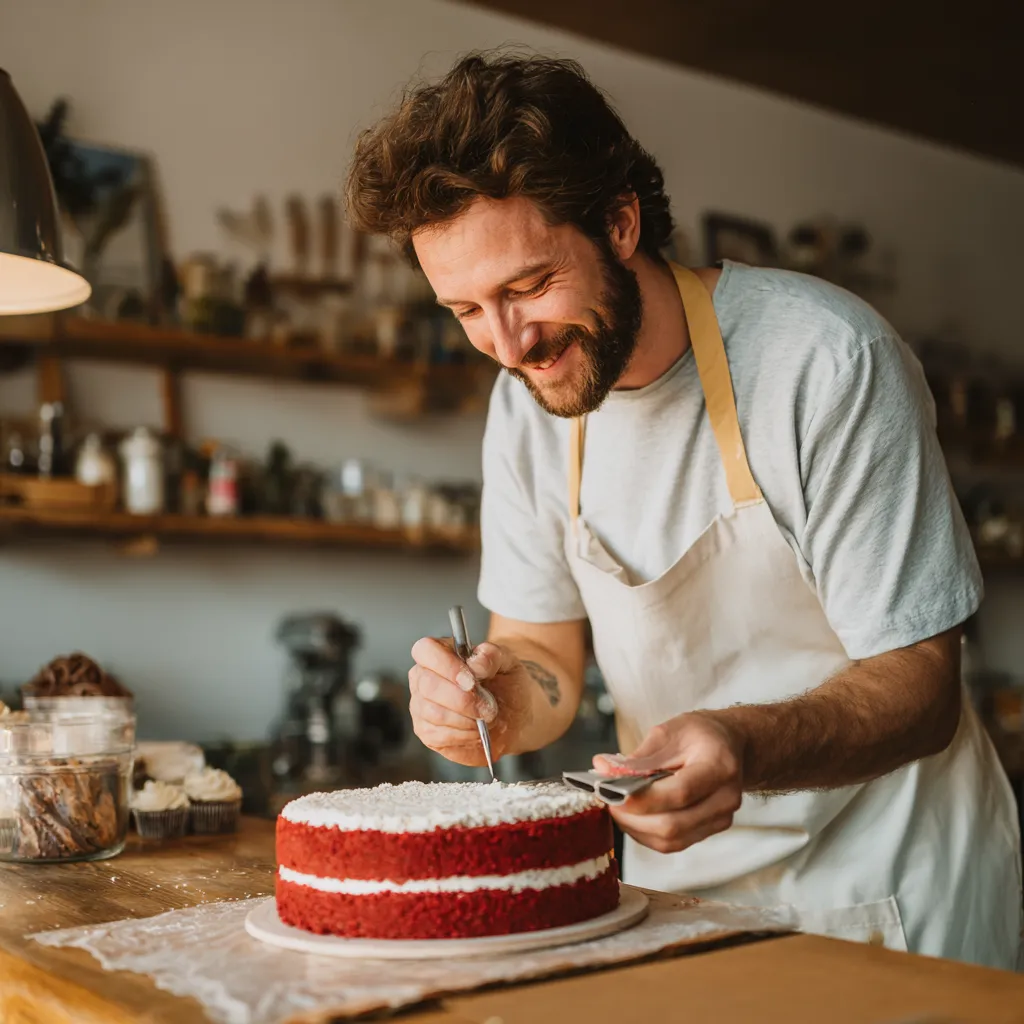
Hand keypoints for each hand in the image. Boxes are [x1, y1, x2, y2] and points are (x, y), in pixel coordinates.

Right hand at [408, 637, 533, 765]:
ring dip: (467, 719)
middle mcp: (423, 677)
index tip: (471, 681)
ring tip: (486, 718)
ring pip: (435, 713)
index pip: (426, 650)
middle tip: (487, 706)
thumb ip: (492, 656)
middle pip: (428, 685)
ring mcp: (421, 706)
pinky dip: (464, 734)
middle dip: (463, 700)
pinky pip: (439, 735)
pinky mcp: (427, 732)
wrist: (514, 716)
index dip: (446, 666)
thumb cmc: (505, 684)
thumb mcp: (507, 662)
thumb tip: (475, 663)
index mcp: (439, 653)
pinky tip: (477, 729)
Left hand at [593, 712, 744, 853]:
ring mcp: (721, 818)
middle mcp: (726, 798)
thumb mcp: (670, 731)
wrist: (729, 744)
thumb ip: (640, 756)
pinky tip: (633, 816)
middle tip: (606, 799)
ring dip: (636, 828)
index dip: (640, 798)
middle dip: (632, 817)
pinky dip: (647, 833)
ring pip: (671, 840)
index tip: (609, 790)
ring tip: (616, 807)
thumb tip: (604, 770)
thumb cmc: (700, 734)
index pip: (679, 793)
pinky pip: (674, 843)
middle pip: (673, 825)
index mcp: (719, 765)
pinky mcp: (711, 830)